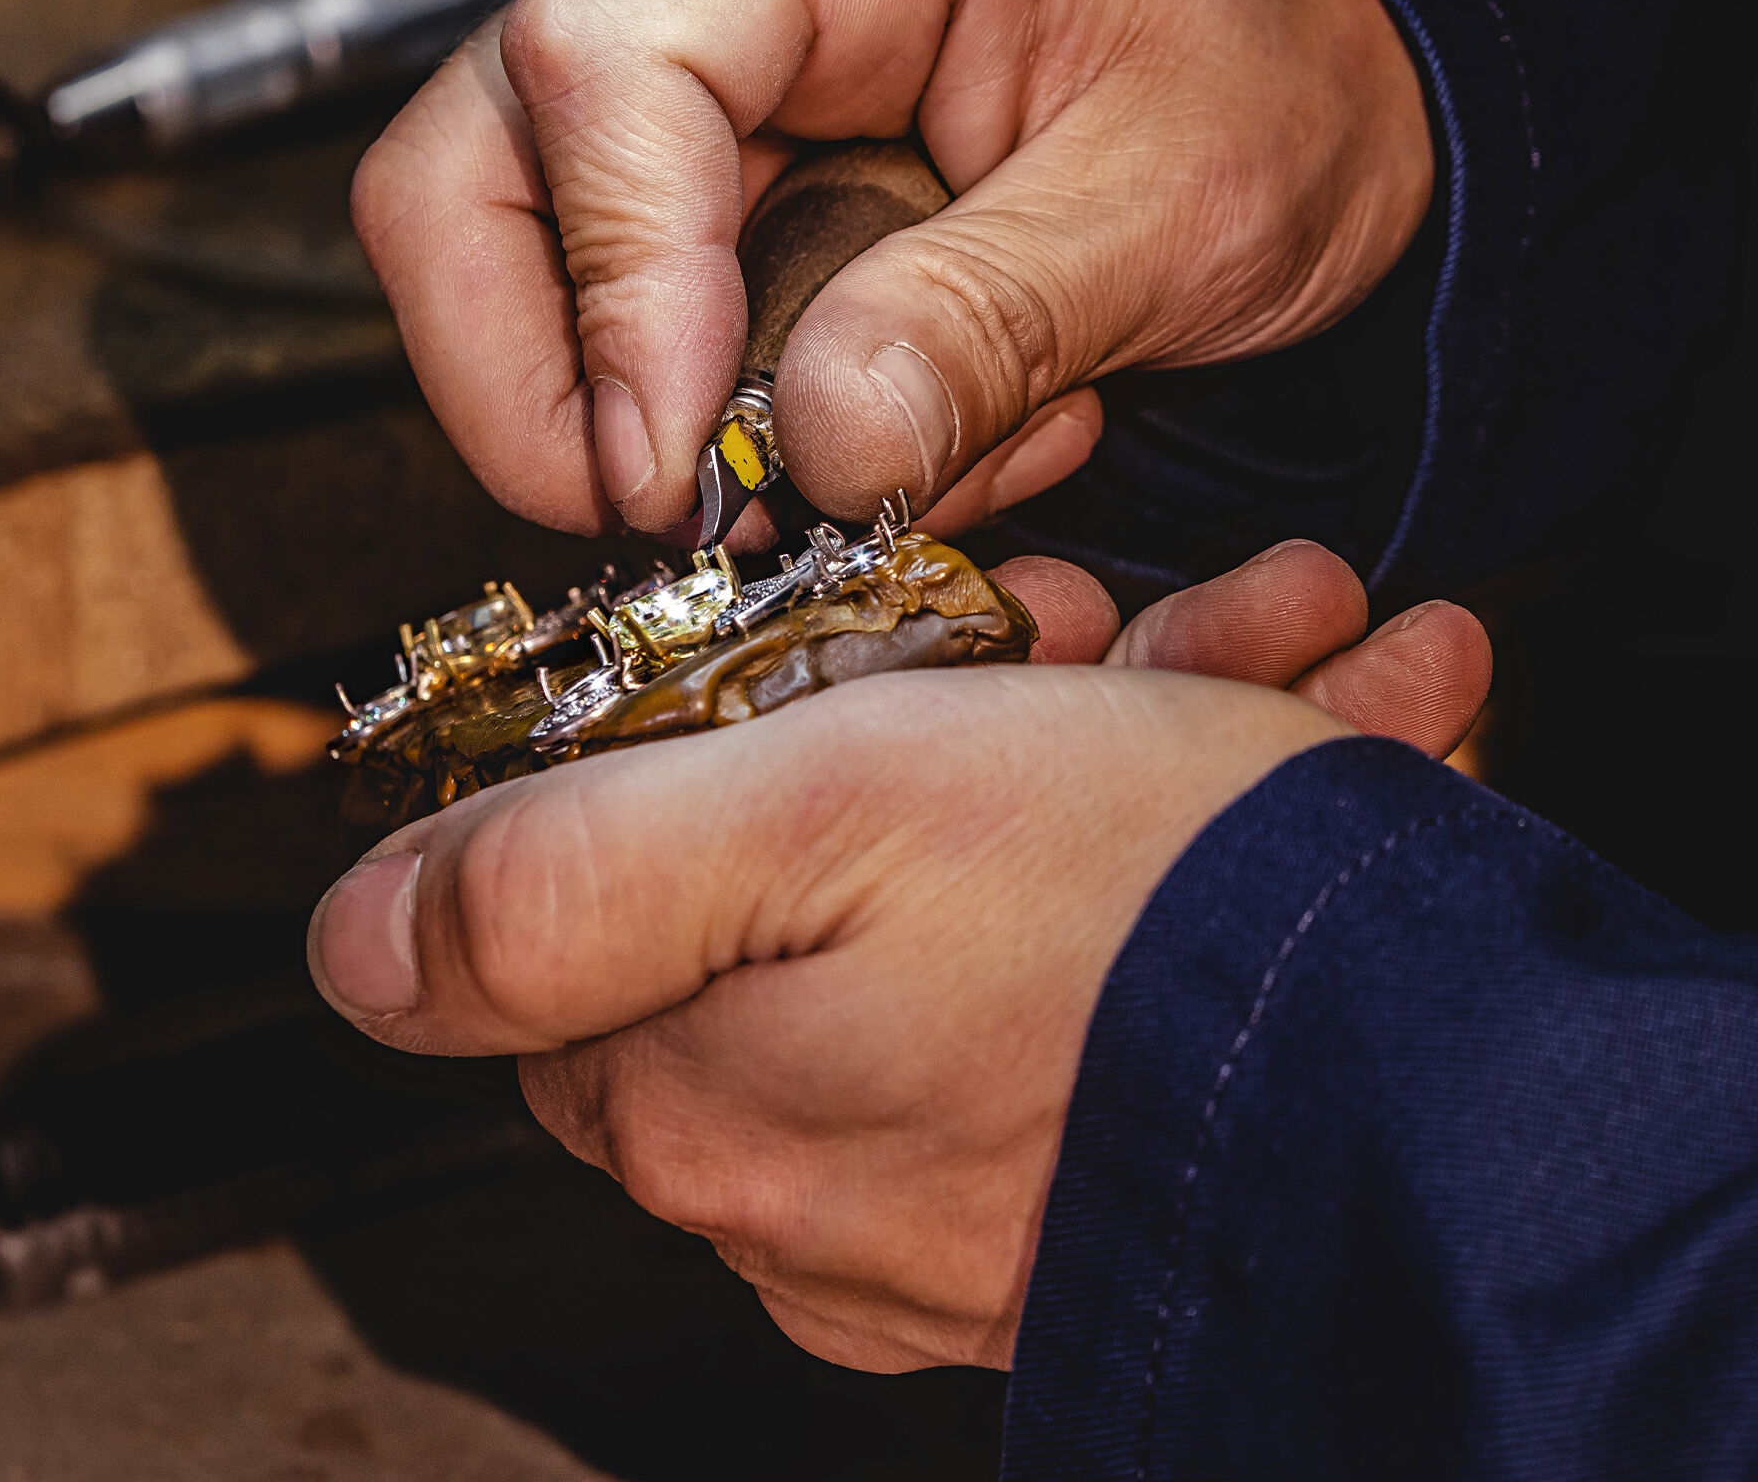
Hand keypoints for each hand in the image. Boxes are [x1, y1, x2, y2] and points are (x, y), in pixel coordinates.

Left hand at [308, 546, 1486, 1371]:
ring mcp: (955, 1181)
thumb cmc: (1126, 928)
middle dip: (929, 711)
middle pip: (803, 879)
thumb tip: (352, 945)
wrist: (1452, 1095)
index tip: (813, 651)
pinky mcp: (1092, 1155)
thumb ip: (557, 886)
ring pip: (976, 894)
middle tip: (1069, 623)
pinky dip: (1187, 820)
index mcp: (697, 1088)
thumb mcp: (814, 821)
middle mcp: (807, 1168)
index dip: (693, 740)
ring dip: (1101, 736)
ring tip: (1244, 650)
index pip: (589, 904)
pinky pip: (1098, 962)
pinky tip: (1306, 714)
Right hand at [352, 0, 1429, 539]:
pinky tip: (884, 431)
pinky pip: (628, 335)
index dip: (609, 286)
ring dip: (641, 428)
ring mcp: (711, 92)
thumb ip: (995, 318)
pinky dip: (719, 436)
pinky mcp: (725, 193)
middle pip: (468, 169)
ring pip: (515, 269)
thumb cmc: (1276, 66)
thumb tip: (811, 454)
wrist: (1324, 58)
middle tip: (671, 522)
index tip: (682, 466)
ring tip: (853, 469)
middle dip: (532, 385)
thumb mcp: (1188, 200)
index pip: (600, 61)